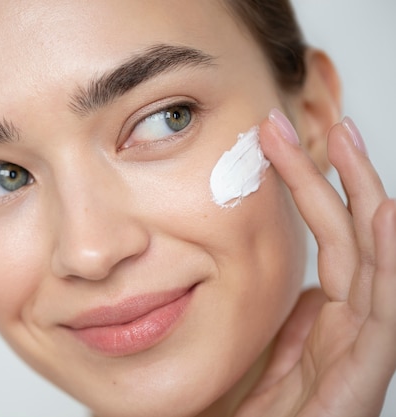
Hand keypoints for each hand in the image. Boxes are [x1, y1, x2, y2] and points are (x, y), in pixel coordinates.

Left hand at [235, 109, 395, 416]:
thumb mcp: (273, 359)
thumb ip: (288, 325)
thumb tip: (300, 290)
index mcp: (331, 316)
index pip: (328, 237)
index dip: (310, 188)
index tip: (282, 144)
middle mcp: (353, 322)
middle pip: (350, 234)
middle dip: (335, 174)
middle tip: (312, 122)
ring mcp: (364, 343)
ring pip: (371, 257)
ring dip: (362, 195)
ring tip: (348, 142)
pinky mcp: (368, 369)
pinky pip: (384, 308)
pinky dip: (389, 258)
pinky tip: (383, 213)